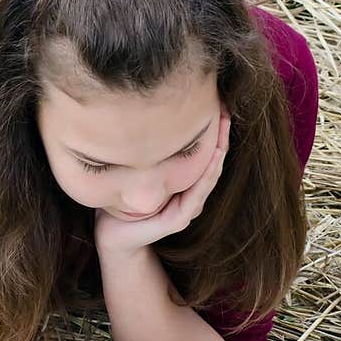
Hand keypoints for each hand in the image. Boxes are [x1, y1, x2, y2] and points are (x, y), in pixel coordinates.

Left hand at [94, 107, 230, 256]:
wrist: (112, 235)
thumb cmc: (123, 201)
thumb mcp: (136, 171)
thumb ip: (146, 152)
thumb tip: (140, 116)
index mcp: (184, 185)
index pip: (205, 155)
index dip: (214, 132)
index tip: (218, 105)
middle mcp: (190, 196)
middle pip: (212, 162)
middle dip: (221, 136)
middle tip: (227, 110)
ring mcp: (187, 209)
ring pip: (209, 176)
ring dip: (219, 152)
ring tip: (225, 129)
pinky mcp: (178, 220)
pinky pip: (196, 194)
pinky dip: (206, 175)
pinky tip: (214, 157)